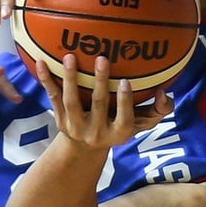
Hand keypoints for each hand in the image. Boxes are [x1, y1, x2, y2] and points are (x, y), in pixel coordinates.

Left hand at [37, 54, 171, 149]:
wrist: (84, 149)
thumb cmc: (119, 126)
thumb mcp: (141, 124)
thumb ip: (158, 110)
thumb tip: (164, 92)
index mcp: (119, 132)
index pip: (124, 118)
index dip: (125, 101)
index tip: (125, 81)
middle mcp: (97, 132)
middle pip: (99, 106)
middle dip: (100, 83)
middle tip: (102, 58)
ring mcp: (76, 126)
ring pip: (72, 101)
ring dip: (71, 79)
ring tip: (71, 57)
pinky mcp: (60, 119)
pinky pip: (53, 97)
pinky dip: (46, 80)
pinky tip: (40, 62)